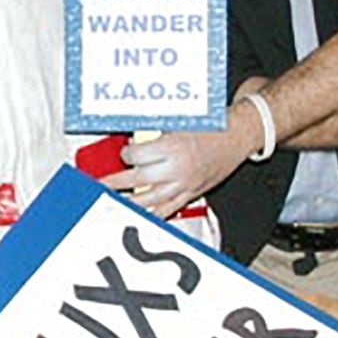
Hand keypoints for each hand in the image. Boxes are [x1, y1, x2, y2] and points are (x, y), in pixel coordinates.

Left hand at [103, 111, 260, 218]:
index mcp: (173, 147)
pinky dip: (150, 214)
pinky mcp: (191, 194)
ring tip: (109, 202)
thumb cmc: (210, 127)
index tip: (125, 152)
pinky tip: (135, 215)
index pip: (137, 156)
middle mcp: (178, 169)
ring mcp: (185, 185)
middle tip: (100, 183)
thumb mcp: (179, 122)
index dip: (126, 154)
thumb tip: (132, 137)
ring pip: (149, 200)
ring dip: (127, 202)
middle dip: (116, 182)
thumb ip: (155, 133)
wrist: (237, 137)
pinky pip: (167, 209)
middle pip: (138, 180)